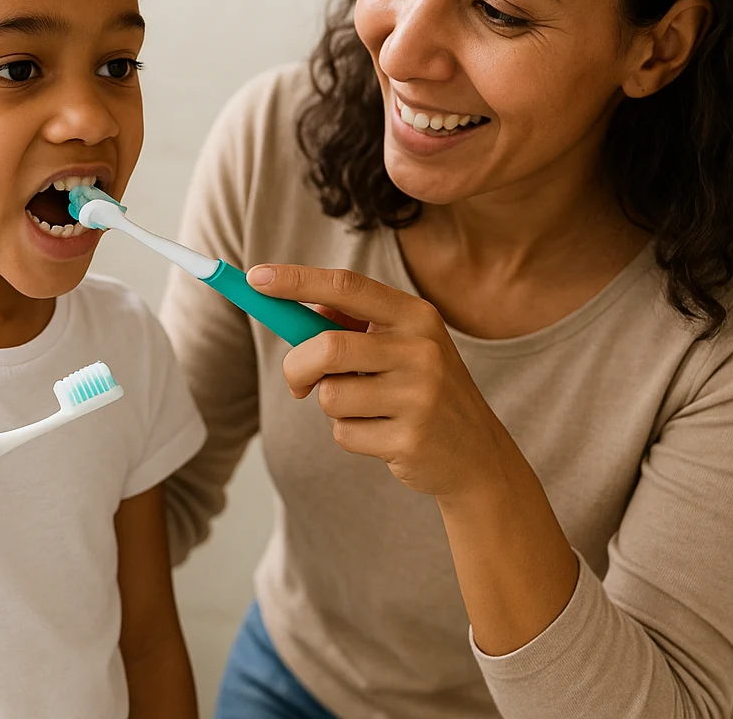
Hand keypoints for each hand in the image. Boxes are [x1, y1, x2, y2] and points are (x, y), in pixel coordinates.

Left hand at [249, 264, 509, 501]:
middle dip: (298, 367)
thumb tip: (295, 311)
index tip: (255, 277)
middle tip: (298, 383)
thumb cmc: (423, 390)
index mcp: (416, 316)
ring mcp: (419, 396)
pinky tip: (382, 435)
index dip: (296, 280)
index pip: (346, 286)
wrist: (476, 454)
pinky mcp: (411, 439)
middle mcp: (422, 350)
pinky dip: (350, 436)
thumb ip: (353, 326)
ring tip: (367, 410)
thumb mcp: (402, 347)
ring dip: (333, 407)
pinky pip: (345, 434)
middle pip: (328, 347)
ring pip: (331, 396)